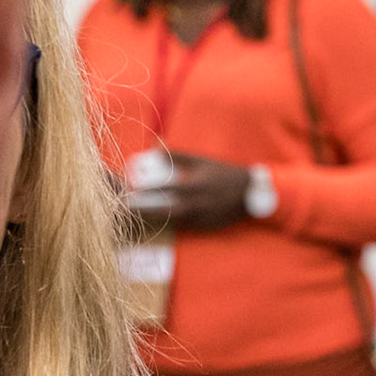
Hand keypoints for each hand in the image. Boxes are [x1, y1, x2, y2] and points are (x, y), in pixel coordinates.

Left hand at [131, 153, 250, 232]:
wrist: (249, 193)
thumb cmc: (223, 173)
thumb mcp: (202, 161)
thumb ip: (178, 156)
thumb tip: (154, 148)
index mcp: (195, 185)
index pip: (164, 188)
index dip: (145, 190)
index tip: (129, 188)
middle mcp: (196, 204)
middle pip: (163, 211)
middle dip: (143, 211)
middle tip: (125, 208)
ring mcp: (200, 218)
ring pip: (170, 222)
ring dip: (152, 220)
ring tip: (135, 217)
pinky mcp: (204, 227)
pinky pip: (182, 227)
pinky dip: (168, 225)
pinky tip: (156, 223)